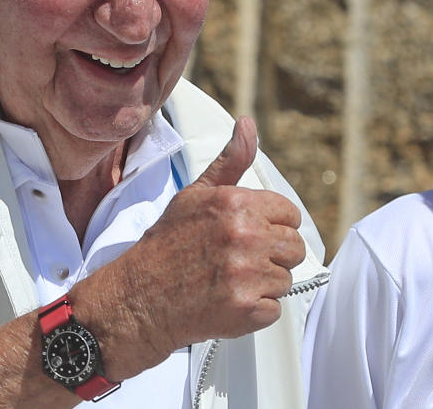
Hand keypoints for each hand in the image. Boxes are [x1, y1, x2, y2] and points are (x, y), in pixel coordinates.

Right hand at [77, 117, 305, 378]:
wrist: (138, 297)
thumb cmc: (168, 243)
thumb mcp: (195, 194)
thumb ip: (230, 161)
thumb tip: (248, 122)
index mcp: (235, 202)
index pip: (289, 214)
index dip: (270, 226)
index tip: (246, 235)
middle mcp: (244, 235)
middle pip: (294, 248)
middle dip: (270, 256)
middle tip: (235, 261)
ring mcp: (246, 274)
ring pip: (285, 279)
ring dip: (262, 284)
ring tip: (227, 280)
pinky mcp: (246, 309)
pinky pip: (274, 309)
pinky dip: (254, 311)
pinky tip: (226, 301)